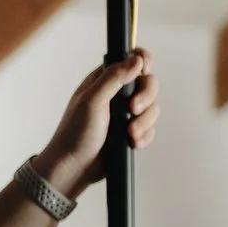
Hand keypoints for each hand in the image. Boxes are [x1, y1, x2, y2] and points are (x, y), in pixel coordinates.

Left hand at [31, 50, 158, 194]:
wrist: (75, 166)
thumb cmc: (76, 132)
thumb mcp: (92, 100)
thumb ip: (114, 78)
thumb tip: (137, 59)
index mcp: (104, 80)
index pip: (130, 60)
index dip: (142, 60)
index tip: (145, 69)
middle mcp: (117, 94)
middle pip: (148, 82)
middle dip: (146, 96)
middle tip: (133, 109)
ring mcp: (126, 113)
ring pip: (152, 107)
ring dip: (144, 121)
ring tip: (130, 134)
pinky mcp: (132, 131)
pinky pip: (150, 128)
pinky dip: (145, 135)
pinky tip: (132, 143)